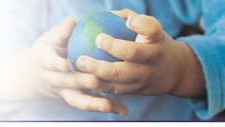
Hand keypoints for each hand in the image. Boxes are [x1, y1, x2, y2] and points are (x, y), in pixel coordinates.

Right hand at [30, 17, 126, 115]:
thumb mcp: (49, 40)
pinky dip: (106, 106)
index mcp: (44, 63)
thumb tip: (72, 21)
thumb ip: (61, 32)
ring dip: (93, 103)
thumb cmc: (48, 52)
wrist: (37, 75)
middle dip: (79, 82)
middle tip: (94, 81)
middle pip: (66, 83)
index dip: (55, 64)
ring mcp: (65, 92)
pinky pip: (90, 103)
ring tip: (107, 106)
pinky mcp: (76, 98)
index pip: (49, 63)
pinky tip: (122, 110)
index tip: (64, 65)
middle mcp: (54, 81)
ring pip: (77, 99)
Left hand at [76, 9, 205, 98]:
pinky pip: (113, 89)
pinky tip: (83, 77)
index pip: (151, 29)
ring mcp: (143, 77)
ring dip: (98, 72)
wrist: (174, 73)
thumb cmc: (154, 45)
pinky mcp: (134, 91)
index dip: (139, 24)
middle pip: (132, 54)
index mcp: (156, 40)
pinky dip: (97, 85)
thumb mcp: (151, 30)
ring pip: (119, 78)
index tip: (127, 21)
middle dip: (112, 48)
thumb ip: (131, 19)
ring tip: (80, 63)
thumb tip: (104, 16)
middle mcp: (151, 59)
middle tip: (94, 42)